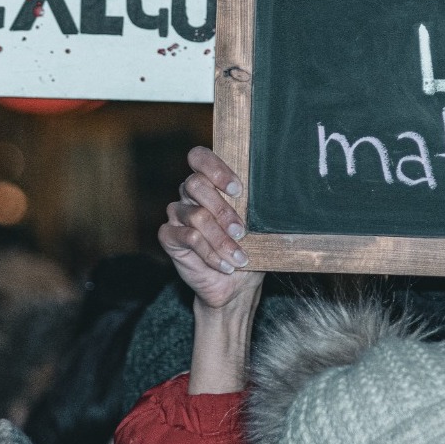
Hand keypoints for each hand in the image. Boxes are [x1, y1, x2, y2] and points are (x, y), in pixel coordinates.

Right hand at [159, 146, 262, 310]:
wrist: (234, 286)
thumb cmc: (249, 248)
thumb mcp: (258, 225)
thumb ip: (256, 206)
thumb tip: (275, 192)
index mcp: (210, 182)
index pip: (199, 157)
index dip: (215, 169)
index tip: (238, 190)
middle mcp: (189, 194)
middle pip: (195, 184)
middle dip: (223, 210)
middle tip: (241, 231)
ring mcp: (177, 214)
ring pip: (196, 216)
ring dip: (221, 240)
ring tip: (239, 257)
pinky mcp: (168, 236)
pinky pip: (188, 238)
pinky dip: (211, 254)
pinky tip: (226, 266)